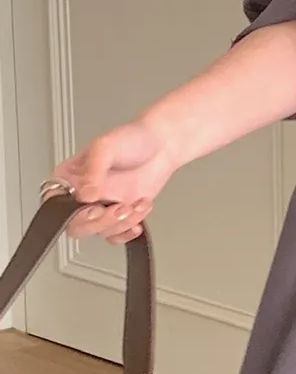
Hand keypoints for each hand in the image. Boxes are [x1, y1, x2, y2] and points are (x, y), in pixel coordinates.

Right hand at [51, 117, 179, 242]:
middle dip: (101, 222)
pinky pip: (116, 235)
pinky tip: (138, 214)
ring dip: (121, 223)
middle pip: (78, 226)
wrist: (161, 145)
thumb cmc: (131, 139)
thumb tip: (85, 194)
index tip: (94, 208)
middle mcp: (82, 195)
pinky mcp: (119, 215)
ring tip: (135, 205)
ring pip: (100, 232)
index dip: (72, 213)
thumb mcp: (106, 147)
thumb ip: (93, 170)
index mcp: (70, 177)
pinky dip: (128, 231)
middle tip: (120, 208)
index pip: (56, 204)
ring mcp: (101, 206)